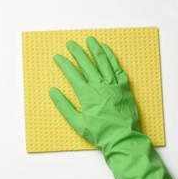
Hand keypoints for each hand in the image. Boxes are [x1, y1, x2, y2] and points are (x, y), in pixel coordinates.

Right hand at [50, 37, 177, 178]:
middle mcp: (100, 85)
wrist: (123, 138)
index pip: (72, 74)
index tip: (57, 57)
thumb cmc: (99, 133)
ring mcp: (113, 84)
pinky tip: (107, 50)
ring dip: (95, 49)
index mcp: (87, 94)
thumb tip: (53, 91)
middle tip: (70, 43)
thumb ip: (64, 106)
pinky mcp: (124, 87)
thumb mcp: (77, 123)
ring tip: (89, 40)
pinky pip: (117, 68)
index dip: (64, 64)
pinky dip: (112, 57)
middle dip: (77, 52)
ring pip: (103, 62)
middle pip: (86, 64)